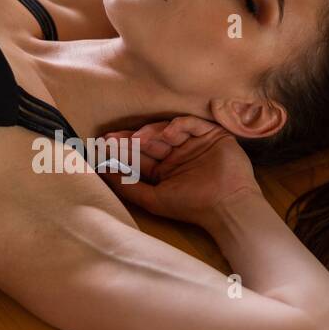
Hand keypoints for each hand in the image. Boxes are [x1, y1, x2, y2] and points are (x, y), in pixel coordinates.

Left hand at [99, 116, 260, 225]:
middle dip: (131, 138)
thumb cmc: (191, 206)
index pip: (140, 154)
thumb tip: (101, 172)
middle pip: (150, 140)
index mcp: (165, 168)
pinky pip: (191, 123)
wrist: (227, 206)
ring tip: (139, 139)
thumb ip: (128, 186)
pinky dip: (178, 126)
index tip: (103, 145)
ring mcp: (194, 143)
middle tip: (111, 137)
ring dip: (151, 132)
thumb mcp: (153, 198)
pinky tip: (168, 134)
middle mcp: (178, 154)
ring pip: (167, 129)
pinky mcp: (212, 134)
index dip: (122, 149)